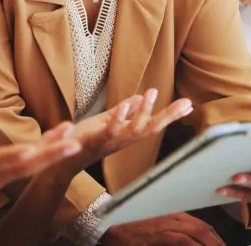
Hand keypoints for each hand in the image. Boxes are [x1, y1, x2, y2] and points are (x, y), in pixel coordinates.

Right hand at [0, 109, 81, 237]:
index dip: (12, 156)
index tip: (31, 149)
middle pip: (22, 167)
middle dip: (49, 154)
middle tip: (74, 142)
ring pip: (27, 170)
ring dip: (51, 155)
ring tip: (73, 140)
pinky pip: (25, 172)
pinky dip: (42, 159)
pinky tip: (57, 147)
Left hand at [62, 89, 192, 175]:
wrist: (62, 158)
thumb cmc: (85, 139)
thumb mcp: (107, 121)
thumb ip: (124, 112)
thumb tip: (140, 98)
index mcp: (127, 134)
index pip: (154, 123)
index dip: (171, 115)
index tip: (188, 104)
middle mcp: (123, 140)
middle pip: (151, 128)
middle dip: (169, 116)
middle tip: (185, 103)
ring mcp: (110, 142)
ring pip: (133, 130)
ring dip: (144, 112)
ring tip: (152, 93)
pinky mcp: (95, 141)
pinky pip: (109, 131)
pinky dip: (118, 119)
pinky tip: (123, 105)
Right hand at [100, 212, 224, 245]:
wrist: (108, 226)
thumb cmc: (130, 228)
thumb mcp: (154, 227)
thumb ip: (170, 231)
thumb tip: (186, 239)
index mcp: (171, 214)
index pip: (200, 224)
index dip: (214, 236)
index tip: (220, 243)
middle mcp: (170, 217)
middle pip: (202, 227)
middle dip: (216, 241)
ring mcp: (164, 225)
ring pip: (195, 232)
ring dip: (209, 243)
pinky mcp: (157, 234)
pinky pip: (180, 239)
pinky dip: (192, 245)